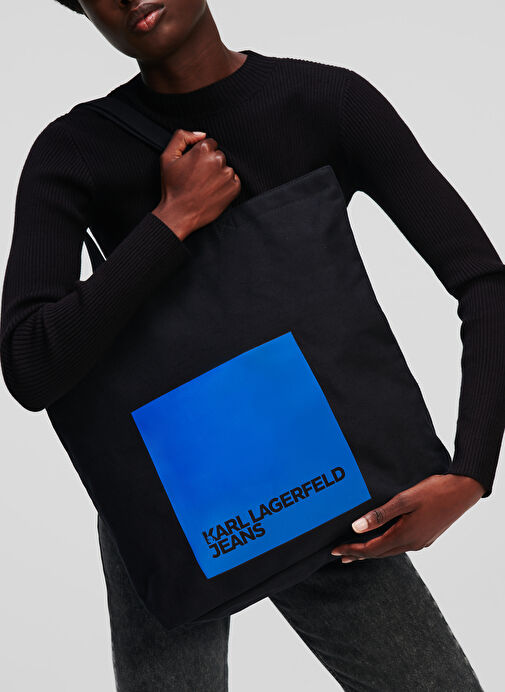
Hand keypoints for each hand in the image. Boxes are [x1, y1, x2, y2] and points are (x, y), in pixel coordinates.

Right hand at [152, 129, 240, 239]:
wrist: (179, 214)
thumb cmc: (172, 187)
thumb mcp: (167, 157)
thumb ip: (181, 137)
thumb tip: (201, 134)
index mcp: (203, 150)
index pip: (210, 144)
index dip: (201, 155)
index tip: (195, 167)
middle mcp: (217, 160)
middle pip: (219, 156)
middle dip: (211, 164)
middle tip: (199, 179)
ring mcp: (227, 175)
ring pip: (226, 168)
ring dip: (219, 175)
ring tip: (205, 187)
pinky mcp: (234, 188)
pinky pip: (234, 181)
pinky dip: (226, 185)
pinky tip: (214, 192)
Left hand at [331, 473, 484, 562]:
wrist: (462, 491)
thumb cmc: (433, 491)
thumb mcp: (403, 500)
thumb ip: (379, 515)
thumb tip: (356, 528)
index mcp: (404, 536)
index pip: (371, 549)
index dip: (352, 550)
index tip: (335, 550)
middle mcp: (412, 544)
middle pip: (379, 553)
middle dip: (358, 554)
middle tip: (339, 554)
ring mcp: (420, 542)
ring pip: (390, 551)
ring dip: (371, 551)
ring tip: (355, 552)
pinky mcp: (425, 537)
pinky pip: (399, 546)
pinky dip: (385, 546)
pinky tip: (381, 540)